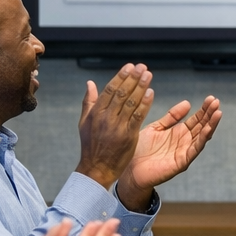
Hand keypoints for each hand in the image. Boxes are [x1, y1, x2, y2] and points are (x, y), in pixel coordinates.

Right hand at [76, 65, 152, 188]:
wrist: (96, 168)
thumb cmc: (91, 145)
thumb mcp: (84, 123)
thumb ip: (89, 102)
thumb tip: (90, 83)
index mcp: (95, 113)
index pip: (109, 90)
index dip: (120, 77)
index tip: (129, 66)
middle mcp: (106, 118)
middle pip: (121, 93)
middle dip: (132, 78)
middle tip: (142, 67)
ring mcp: (117, 127)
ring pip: (131, 102)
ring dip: (141, 87)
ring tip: (148, 75)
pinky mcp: (128, 136)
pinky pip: (138, 117)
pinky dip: (144, 104)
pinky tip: (150, 93)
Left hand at [118, 95, 222, 208]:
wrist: (130, 168)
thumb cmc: (140, 149)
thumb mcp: (156, 127)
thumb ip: (172, 117)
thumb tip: (188, 103)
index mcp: (179, 132)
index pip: (196, 119)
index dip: (204, 109)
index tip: (211, 98)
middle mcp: (185, 142)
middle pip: (202, 126)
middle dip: (210, 114)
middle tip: (217, 101)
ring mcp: (184, 152)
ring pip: (202, 137)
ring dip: (211, 125)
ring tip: (218, 112)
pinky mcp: (182, 162)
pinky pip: (195, 149)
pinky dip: (203, 139)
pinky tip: (208, 129)